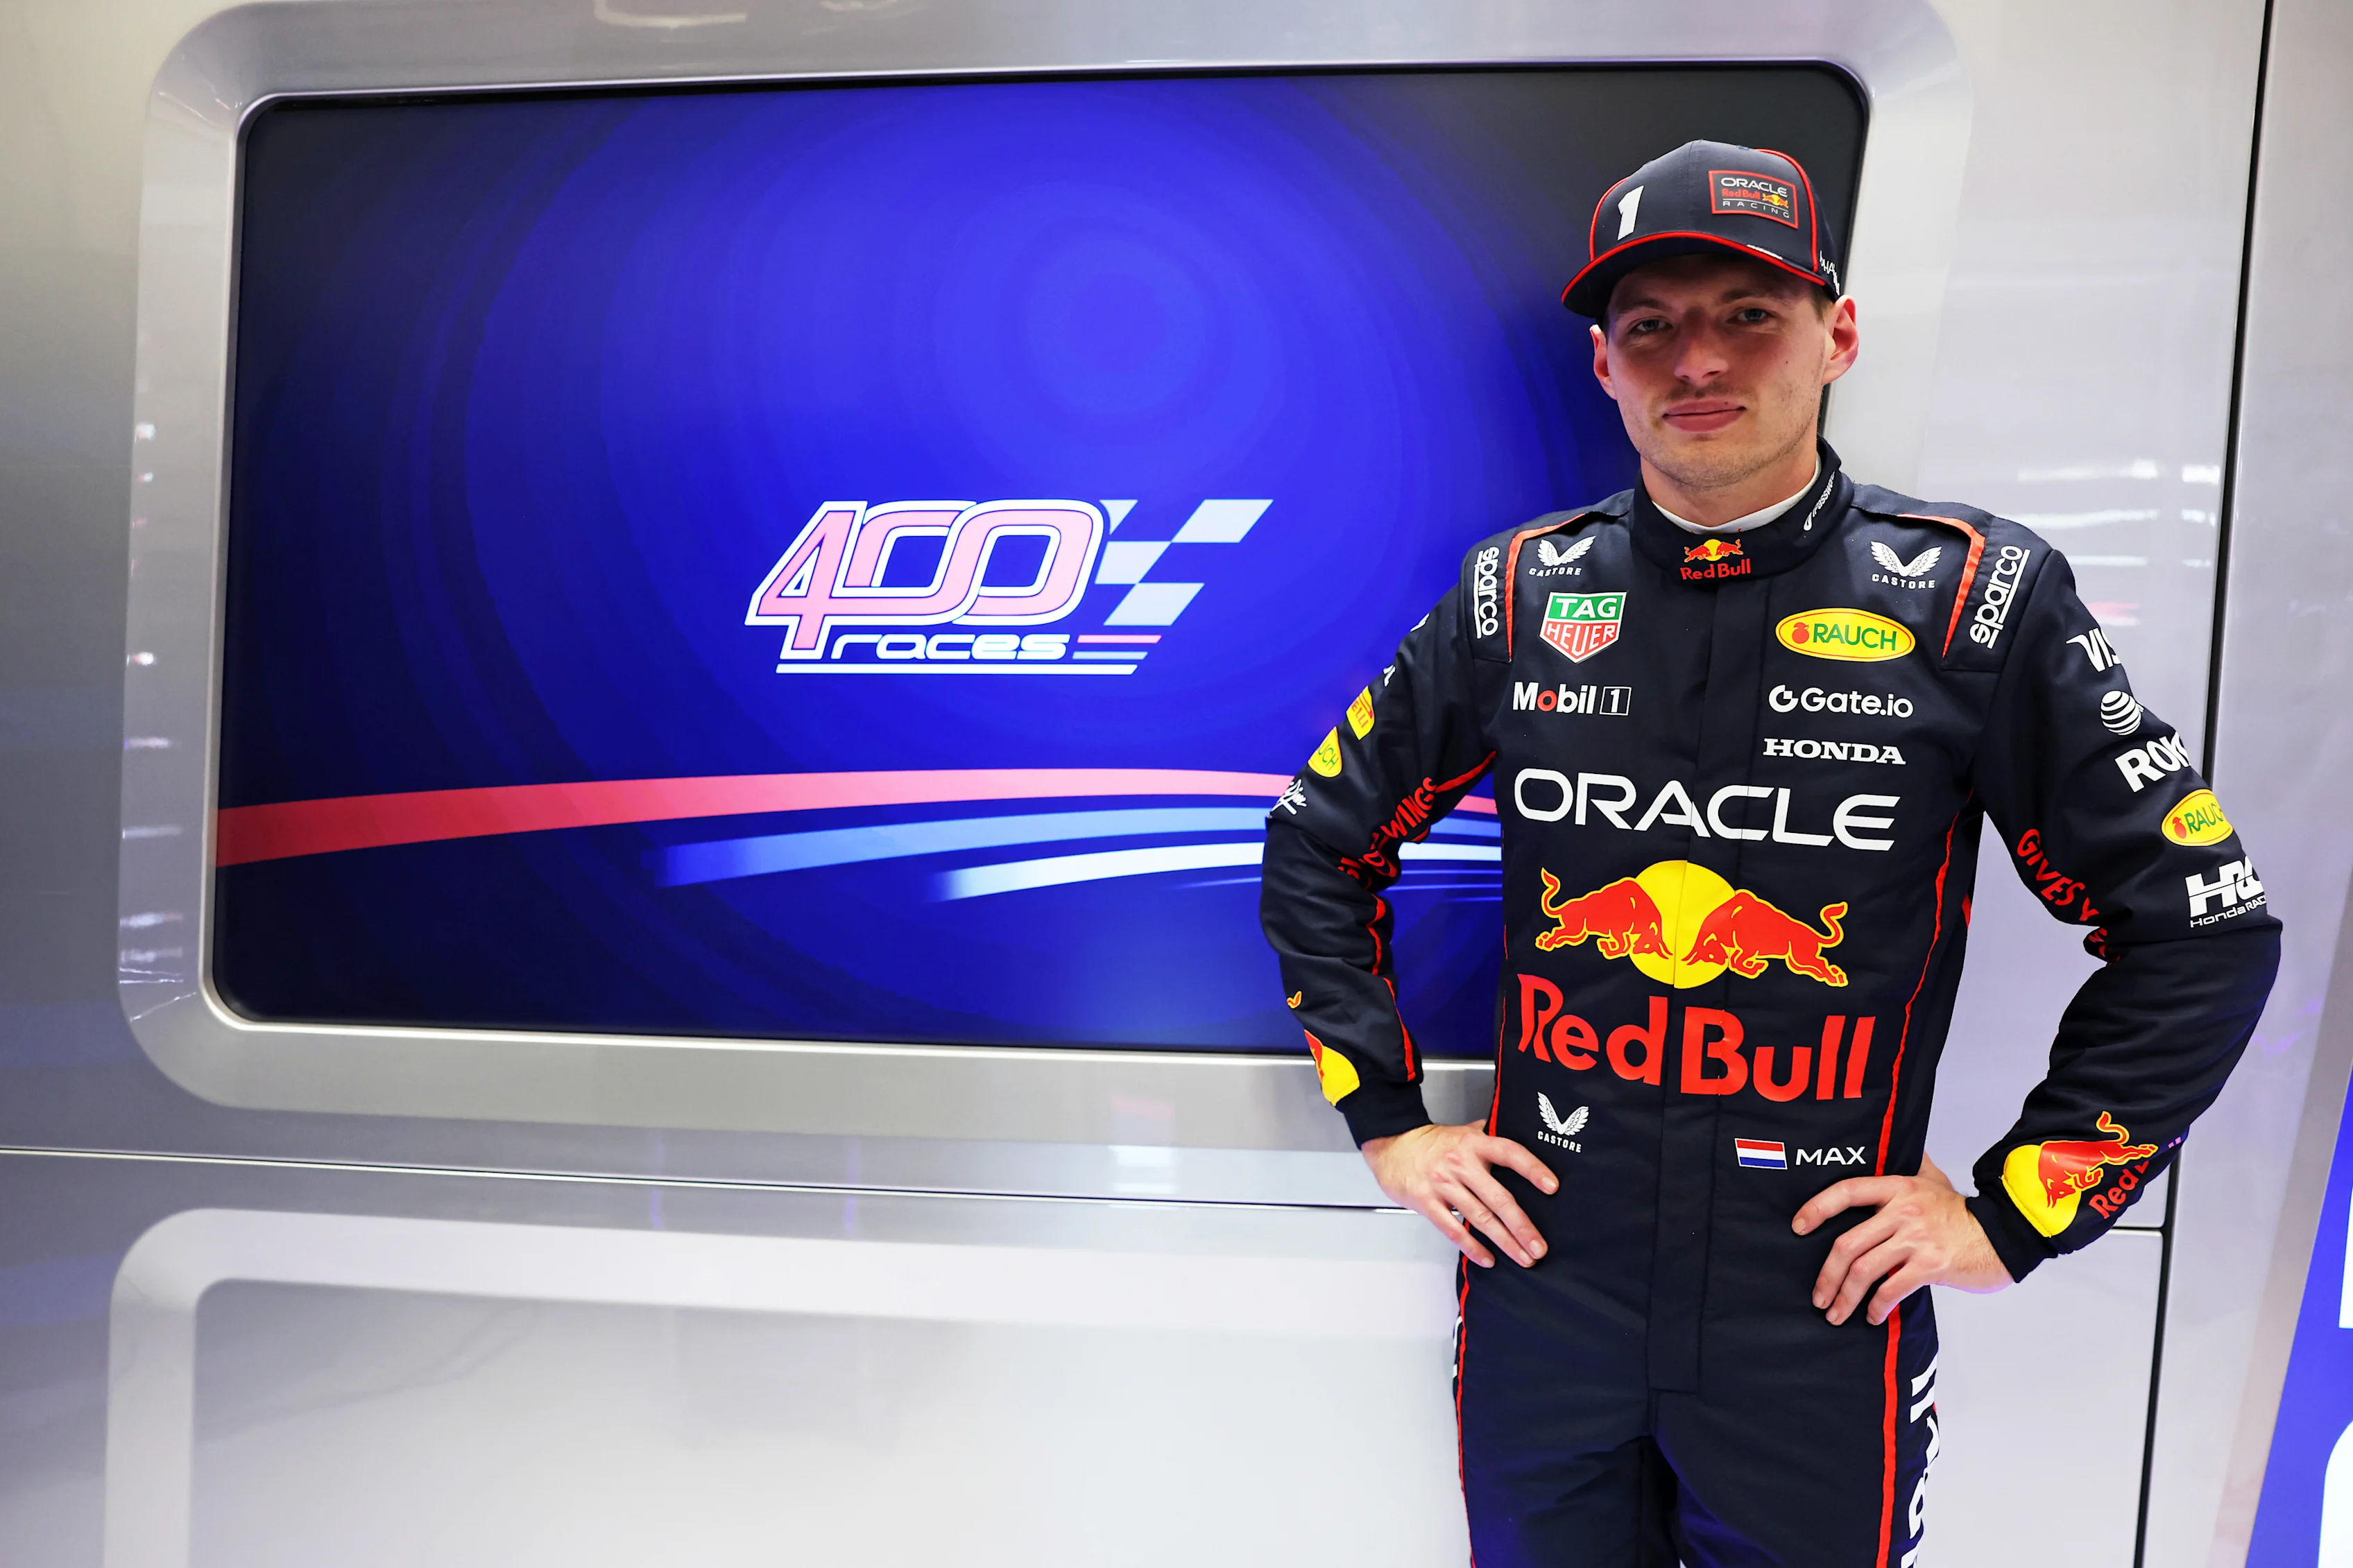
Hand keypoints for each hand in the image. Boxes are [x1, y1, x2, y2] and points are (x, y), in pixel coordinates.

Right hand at [1362, 1122, 1557, 1268]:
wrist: (1391, 1145)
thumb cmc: (1429, 1142)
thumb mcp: (1462, 1132)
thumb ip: (1487, 1135)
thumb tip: (1513, 1131)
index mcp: (1473, 1144)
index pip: (1510, 1153)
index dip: (1532, 1169)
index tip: (1552, 1186)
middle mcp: (1460, 1164)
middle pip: (1499, 1198)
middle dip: (1522, 1226)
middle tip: (1539, 1247)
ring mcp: (1443, 1184)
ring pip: (1480, 1218)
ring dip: (1504, 1241)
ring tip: (1523, 1257)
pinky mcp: (1426, 1202)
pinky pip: (1453, 1229)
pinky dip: (1472, 1247)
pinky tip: (1488, 1259)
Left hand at [1793, 1155, 2012, 1324]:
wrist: (2004, 1234)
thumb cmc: (1964, 1211)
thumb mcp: (1934, 1179)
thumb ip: (1910, 1165)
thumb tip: (1896, 1144)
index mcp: (1897, 1187)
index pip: (1846, 1191)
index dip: (1817, 1208)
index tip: (1798, 1226)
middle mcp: (1902, 1211)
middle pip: (1848, 1243)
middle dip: (1827, 1275)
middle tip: (1818, 1295)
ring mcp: (1916, 1239)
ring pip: (1864, 1270)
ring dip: (1845, 1296)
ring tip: (1836, 1312)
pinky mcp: (1931, 1265)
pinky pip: (1892, 1288)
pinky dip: (1878, 1306)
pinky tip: (1873, 1315)